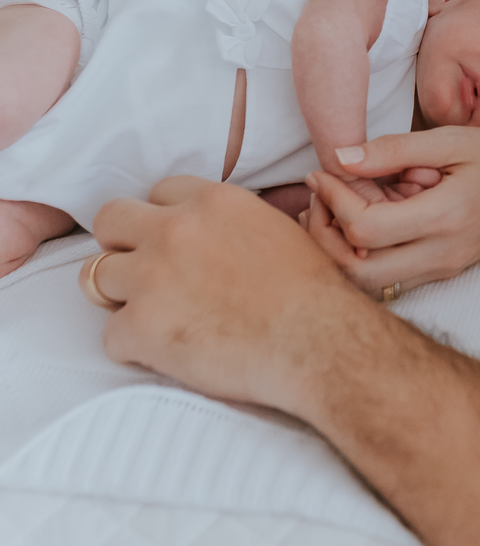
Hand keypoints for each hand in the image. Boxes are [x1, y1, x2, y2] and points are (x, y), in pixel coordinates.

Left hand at [86, 176, 386, 416]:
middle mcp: (174, 229)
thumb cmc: (311, 293)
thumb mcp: (276, 228)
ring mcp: (152, 277)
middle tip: (145, 274)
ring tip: (156, 316)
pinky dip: (133, 348)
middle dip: (120, 246)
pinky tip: (167, 353)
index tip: (175, 245)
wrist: (319, 342)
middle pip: (109, 220)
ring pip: (95, 277)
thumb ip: (231, 221)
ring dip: (121, 298)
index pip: (158, 192)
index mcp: (211, 201)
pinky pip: (110, 335)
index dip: (163, 220)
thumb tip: (218, 232)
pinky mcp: (141, 327)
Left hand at [302, 124, 479, 294]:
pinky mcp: (446, 271)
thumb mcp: (454, 141)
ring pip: (370, 282)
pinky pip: (392, 275)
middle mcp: (443, 256)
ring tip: (342, 205)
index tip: (323, 171)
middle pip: (356, 273)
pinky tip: (371, 215)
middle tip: (320, 197)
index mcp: (446, 219)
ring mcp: (445, 269)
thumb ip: (395, 150)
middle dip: (324, 237)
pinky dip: (367, 252)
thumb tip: (339, 158)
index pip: (364, 229)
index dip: (332, 200)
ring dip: (343, 248)